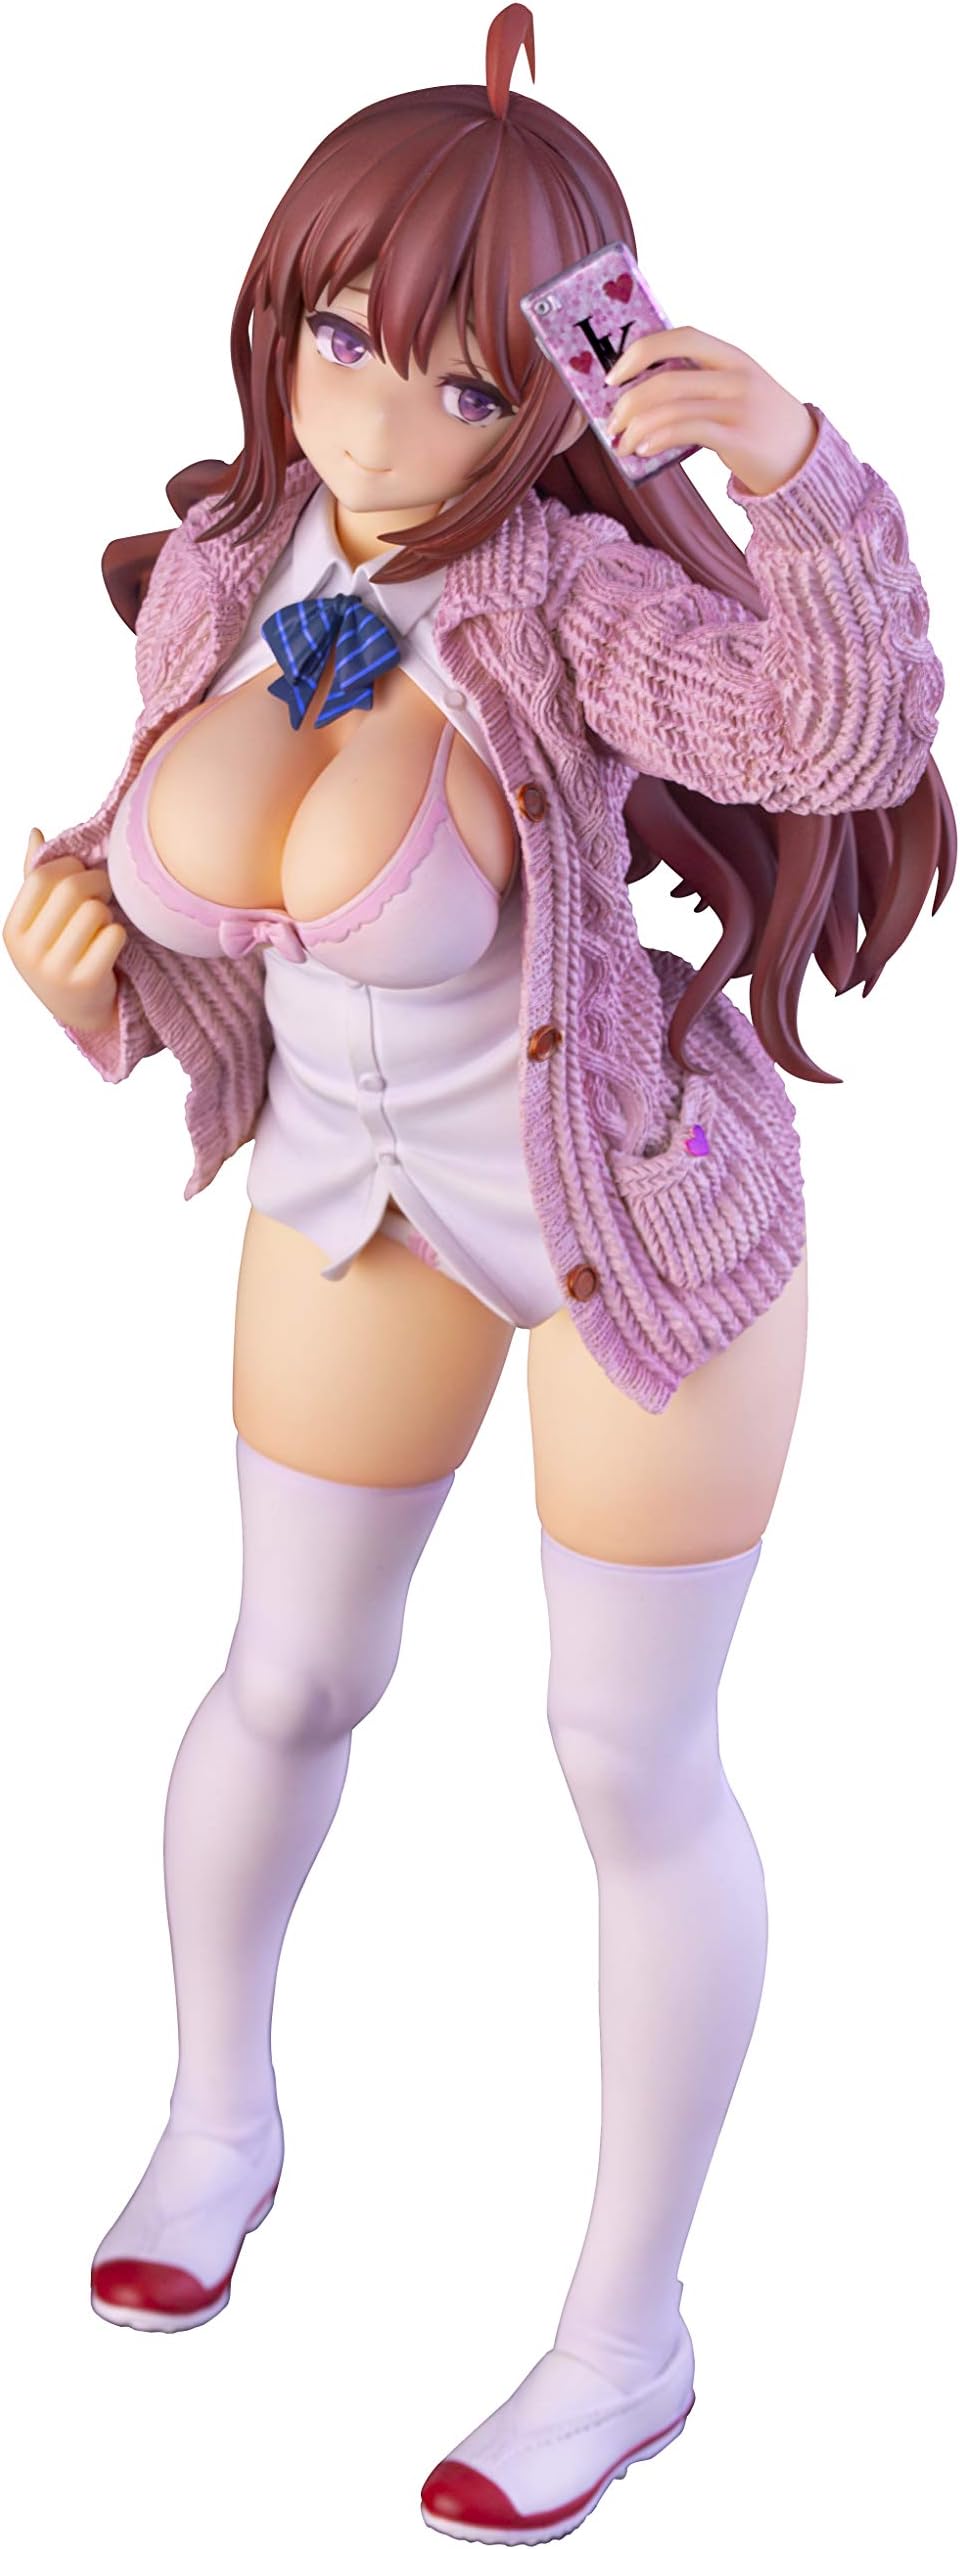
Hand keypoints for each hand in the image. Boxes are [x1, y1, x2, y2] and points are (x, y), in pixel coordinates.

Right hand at [3, 833, 125, 1033]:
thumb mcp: (40, 920)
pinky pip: (113, 936)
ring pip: (95, 911)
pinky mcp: (86, 983)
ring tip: (103, 922)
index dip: (69, 866)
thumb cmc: (61, 951)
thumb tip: (35, 833)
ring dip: (107, 912)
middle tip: (105, 890)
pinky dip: (119, 934)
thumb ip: (36, 877)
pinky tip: (111, 942)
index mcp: (13, 930)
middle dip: (97, 882)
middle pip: (71, 889)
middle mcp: (29, 952)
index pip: (41, 877)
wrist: (81, 1009)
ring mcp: (55, 971)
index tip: (82, 873)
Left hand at [606, 326, 818, 496]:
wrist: (804, 460)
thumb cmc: (761, 427)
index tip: (613, 375)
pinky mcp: (738, 438)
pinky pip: (685, 432)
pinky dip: (656, 440)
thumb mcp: (738, 391)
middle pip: (667, 377)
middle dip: (628, 401)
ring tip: (621, 445)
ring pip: (671, 408)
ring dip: (635, 428)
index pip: (683, 337)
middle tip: (611, 423)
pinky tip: (642, 451)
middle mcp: (738, 376)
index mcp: (734, 356)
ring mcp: (739, 406)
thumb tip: (643, 396)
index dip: (642, 351)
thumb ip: (702, 384)